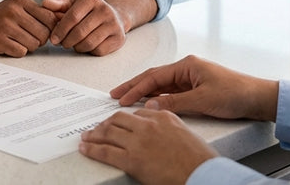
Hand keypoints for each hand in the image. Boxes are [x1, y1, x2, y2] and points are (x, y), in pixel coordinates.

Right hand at [0, 0, 58, 56]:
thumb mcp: (16, 7)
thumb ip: (36, 13)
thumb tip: (62, 22)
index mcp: (20, 1)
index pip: (49, 17)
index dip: (50, 28)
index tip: (44, 32)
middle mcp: (13, 11)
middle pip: (44, 33)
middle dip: (40, 40)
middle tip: (30, 38)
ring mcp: (5, 26)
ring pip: (34, 44)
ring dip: (29, 47)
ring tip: (19, 41)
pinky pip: (21, 51)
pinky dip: (19, 51)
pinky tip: (10, 45)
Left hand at [42, 0, 126, 55]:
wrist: (115, 15)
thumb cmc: (89, 12)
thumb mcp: (73, 4)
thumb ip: (58, 5)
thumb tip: (44, 4)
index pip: (72, 17)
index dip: (60, 30)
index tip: (53, 39)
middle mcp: (105, 10)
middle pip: (80, 32)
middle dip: (67, 41)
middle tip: (62, 43)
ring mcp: (114, 24)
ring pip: (89, 43)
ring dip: (77, 47)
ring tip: (73, 44)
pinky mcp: (119, 38)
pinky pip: (98, 50)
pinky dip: (89, 51)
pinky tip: (86, 45)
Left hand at [79, 108, 215, 184]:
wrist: (203, 175)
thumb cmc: (200, 160)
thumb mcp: (186, 134)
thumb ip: (170, 126)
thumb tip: (159, 127)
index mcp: (163, 117)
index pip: (137, 113)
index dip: (124, 118)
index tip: (118, 122)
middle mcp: (148, 125)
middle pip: (118, 119)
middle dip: (105, 124)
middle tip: (98, 128)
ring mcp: (139, 141)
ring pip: (108, 133)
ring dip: (94, 134)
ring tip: (86, 136)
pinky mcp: (132, 159)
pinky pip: (105, 151)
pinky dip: (92, 149)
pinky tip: (85, 148)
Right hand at [110, 55, 277, 121]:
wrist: (258, 98)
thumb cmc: (235, 93)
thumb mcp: (202, 100)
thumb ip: (174, 103)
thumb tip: (150, 106)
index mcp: (187, 65)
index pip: (154, 77)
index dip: (135, 88)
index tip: (122, 98)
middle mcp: (187, 69)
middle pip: (154, 78)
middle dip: (134, 87)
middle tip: (116, 95)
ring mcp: (191, 79)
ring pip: (161, 86)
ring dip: (145, 93)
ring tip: (128, 100)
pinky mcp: (196, 89)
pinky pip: (171, 93)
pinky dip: (158, 98)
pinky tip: (150, 104)